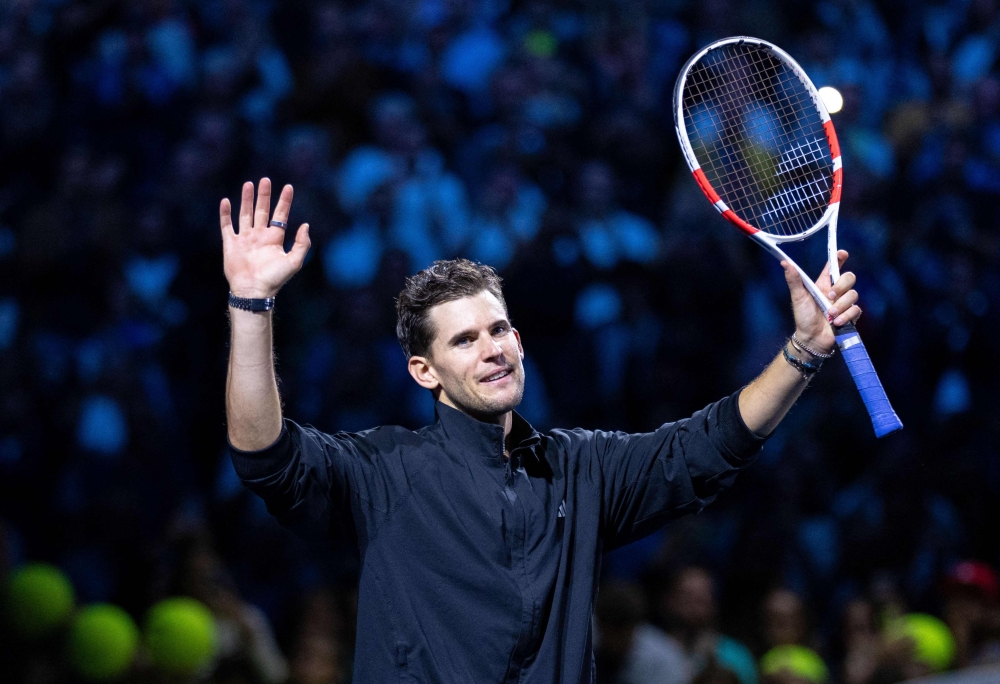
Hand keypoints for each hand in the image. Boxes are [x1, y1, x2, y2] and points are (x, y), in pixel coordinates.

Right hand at [220, 178, 310, 297]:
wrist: (253, 290)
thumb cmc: (274, 279)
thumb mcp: (294, 262)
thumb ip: (302, 244)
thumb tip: (305, 225)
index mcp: (274, 239)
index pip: (280, 215)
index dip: (284, 201)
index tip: (288, 187)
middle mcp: (259, 236)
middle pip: (262, 210)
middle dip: (264, 195)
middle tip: (266, 180)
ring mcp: (245, 239)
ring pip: (245, 214)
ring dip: (247, 200)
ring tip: (249, 184)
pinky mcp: (231, 244)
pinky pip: (227, 225)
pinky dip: (225, 214)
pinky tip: (226, 201)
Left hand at [782, 249, 860, 353]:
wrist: (811, 339)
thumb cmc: (803, 317)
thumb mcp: (798, 297)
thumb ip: (794, 280)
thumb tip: (785, 262)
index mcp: (823, 285)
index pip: (833, 268)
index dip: (839, 259)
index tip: (842, 253)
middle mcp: (836, 292)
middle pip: (849, 278)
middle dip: (841, 285)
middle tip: (830, 296)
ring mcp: (844, 303)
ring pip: (853, 294)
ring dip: (841, 305)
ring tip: (829, 314)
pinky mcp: (851, 315)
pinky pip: (856, 310)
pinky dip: (846, 316)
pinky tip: (836, 322)